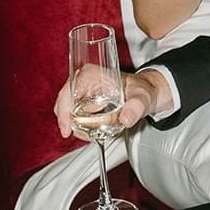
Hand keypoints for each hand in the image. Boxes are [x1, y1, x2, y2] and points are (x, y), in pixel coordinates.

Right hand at [54, 68, 173, 137]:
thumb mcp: (141, 97)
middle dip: (72, 123)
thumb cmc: (142, 89)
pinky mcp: (83, 101)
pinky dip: (81, 126)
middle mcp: (82, 81)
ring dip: (78, 126)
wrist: (145, 92)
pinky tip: (95, 129)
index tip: (67, 130)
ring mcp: (81, 91)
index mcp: (90, 74)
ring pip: (68, 113)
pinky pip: (74, 116)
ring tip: (97, 131)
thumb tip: (126, 119)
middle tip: (89, 135)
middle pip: (64, 106)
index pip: (67, 93)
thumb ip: (136, 107)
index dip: (64, 113)